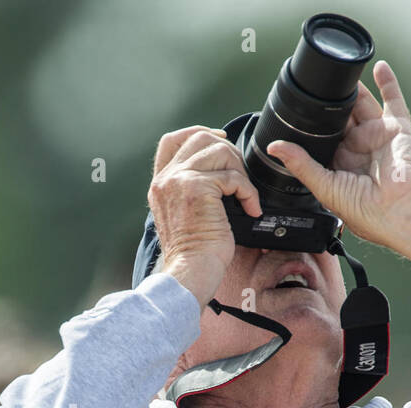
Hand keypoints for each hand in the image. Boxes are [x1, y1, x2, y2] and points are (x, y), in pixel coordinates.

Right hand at [147, 126, 261, 307]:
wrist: (190, 272)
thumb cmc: (193, 253)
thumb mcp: (183, 215)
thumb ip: (190, 190)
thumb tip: (218, 173)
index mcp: (161, 184)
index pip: (172, 140)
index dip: (198, 132)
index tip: (221, 140)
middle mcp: (166, 179)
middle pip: (199, 137)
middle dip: (228, 152)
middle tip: (240, 178)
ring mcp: (180, 181)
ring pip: (219, 151)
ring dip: (240, 171)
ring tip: (244, 196)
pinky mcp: (198, 188)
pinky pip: (233, 177)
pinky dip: (248, 192)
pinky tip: (250, 209)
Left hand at [264, 60, 410, 271]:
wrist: (399, 211)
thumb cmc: (365, 211)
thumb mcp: (323, 187)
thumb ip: (300, 164)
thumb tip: (274, 147)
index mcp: (340, 166)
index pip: (323, 139)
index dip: (312, 126)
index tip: (297, 111)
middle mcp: (359, 149)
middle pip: (341, 118)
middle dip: (331, 105)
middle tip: (316, 87)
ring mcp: (378, 137)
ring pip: (362, 105)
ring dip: (352, 90)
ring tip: (337, 74)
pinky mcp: (398, 129)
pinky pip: (394, 100)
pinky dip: (387, 82)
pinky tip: (377, 66)